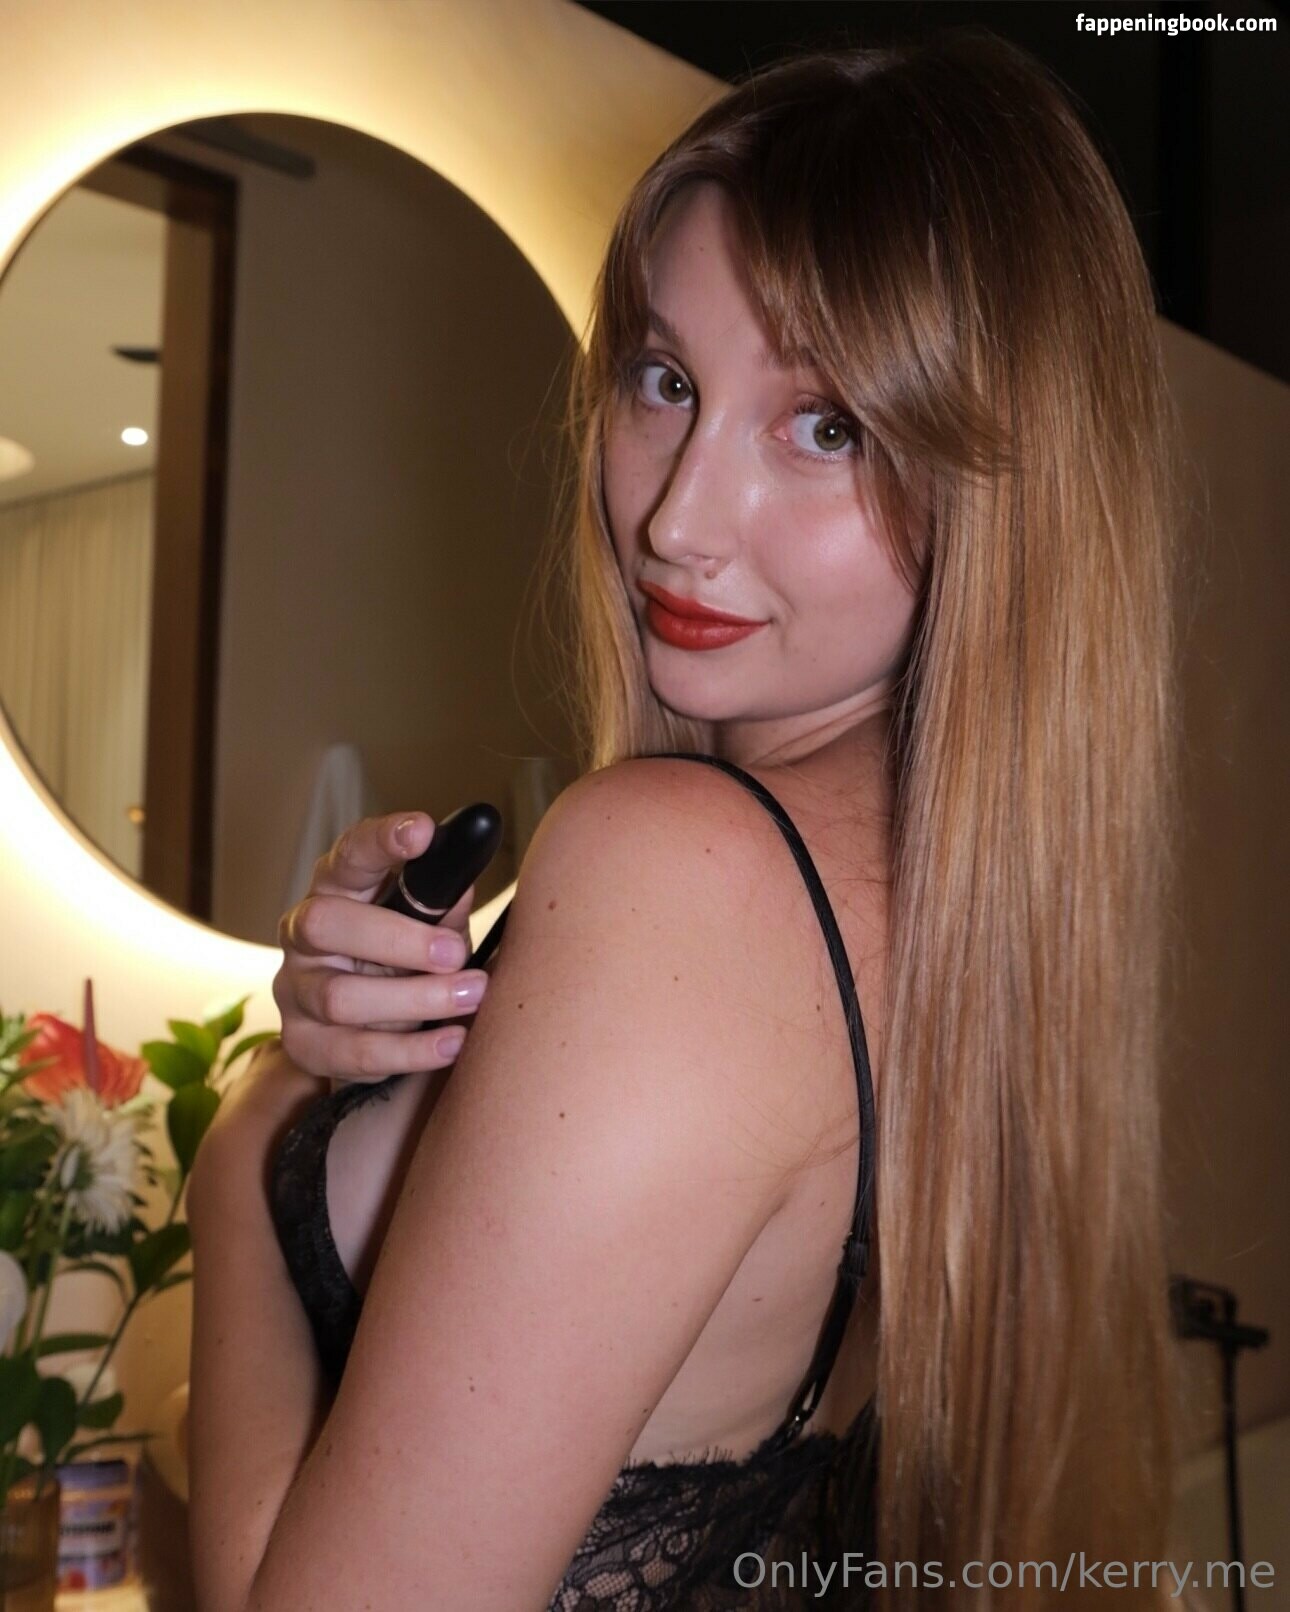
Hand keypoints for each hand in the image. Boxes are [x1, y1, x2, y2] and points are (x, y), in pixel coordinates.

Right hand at [273, 811, 490, 1082]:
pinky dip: (409, 1050)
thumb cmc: (407, 958)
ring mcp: (296, 990)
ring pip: (340, 997)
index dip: (380, 841)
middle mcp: (302, 934)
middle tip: (454, 953)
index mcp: (336, 888)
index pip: (349, 855)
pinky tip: (452, 1042)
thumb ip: (444, 901)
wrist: (371, 1028)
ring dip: (415, 999)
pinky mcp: (304, 1044)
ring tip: (472, 995)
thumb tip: (464, 870)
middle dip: (396, 939)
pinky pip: (353, 1052)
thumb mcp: (431, 923)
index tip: (421, 831)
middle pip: (324, 925)